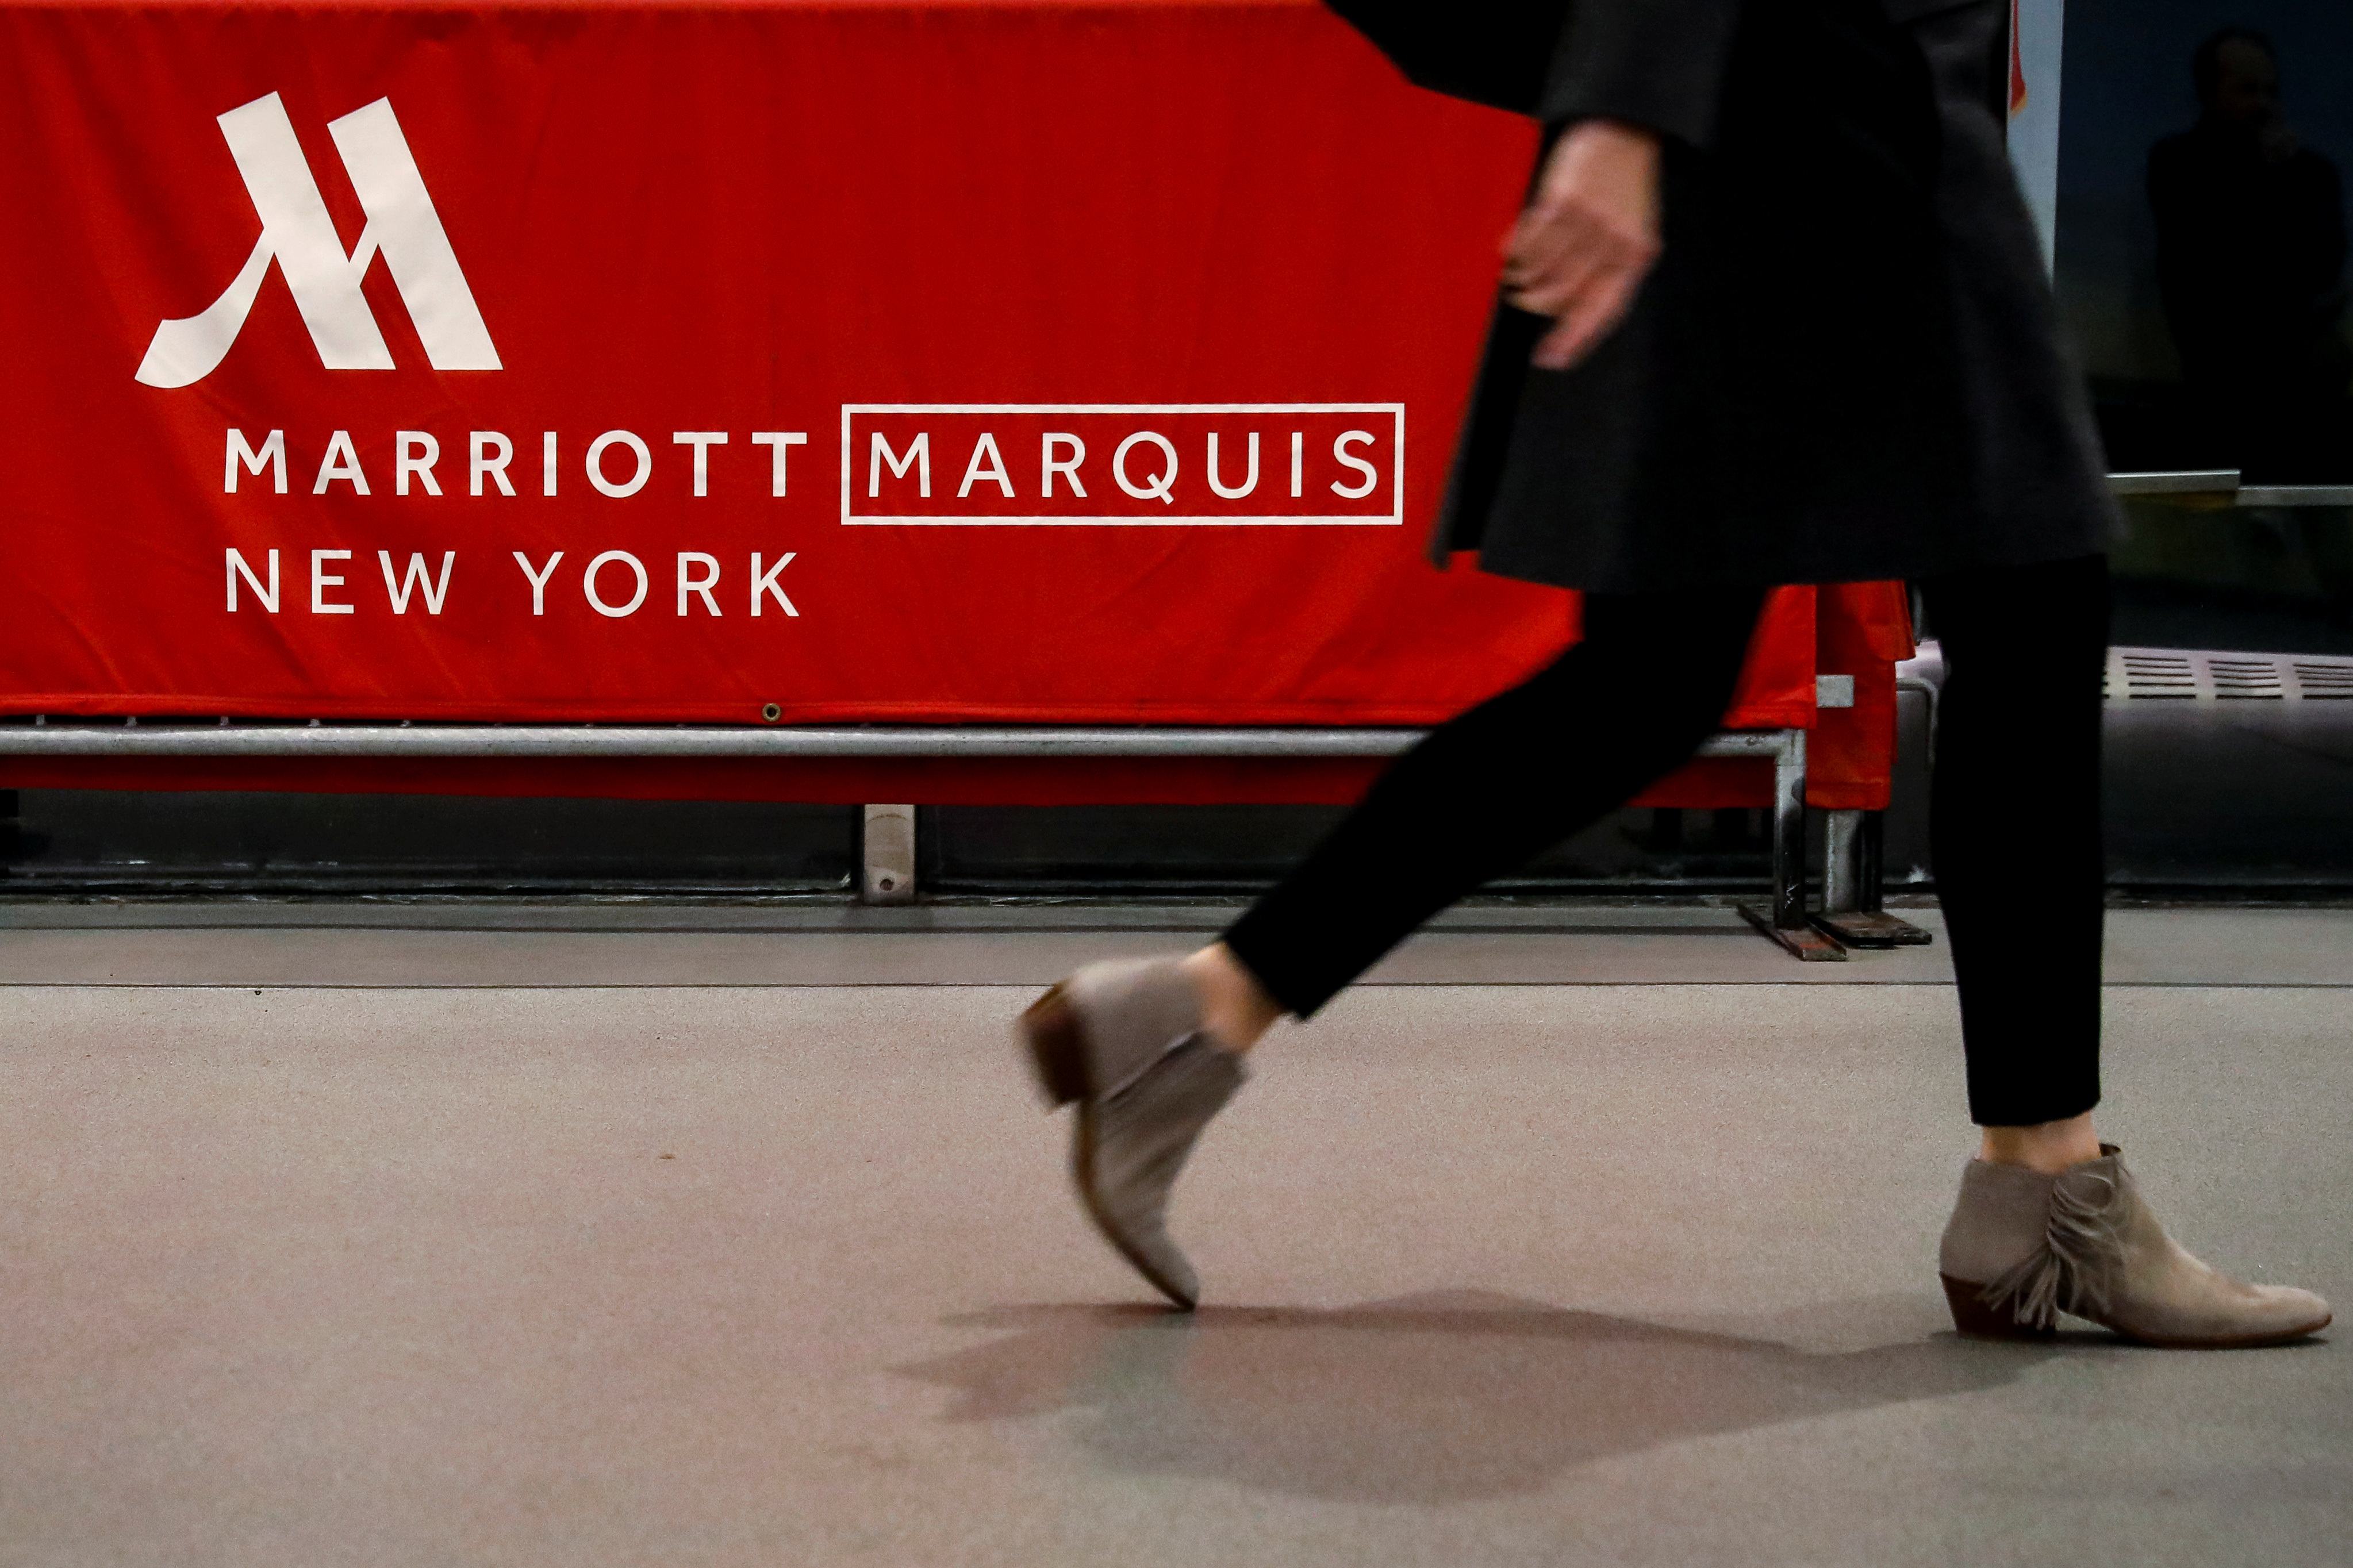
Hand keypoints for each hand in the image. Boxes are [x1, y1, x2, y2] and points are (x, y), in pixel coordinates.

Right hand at [1501, 120, 1662, 370]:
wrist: (1624, 131)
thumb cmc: (1623, 186)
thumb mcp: (1631, 231)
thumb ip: (1609, 267)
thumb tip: (1568, 311)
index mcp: (1636, 255)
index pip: (1604, 310)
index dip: (1574, 340)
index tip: (1549, 360)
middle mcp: (1614, 242)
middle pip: (1563, 294)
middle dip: (1536, 303)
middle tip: (1521, 299)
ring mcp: (1588, 222)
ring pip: (1542, 271)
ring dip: (1521, 280)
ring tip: (1514, 276)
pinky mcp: (1562, 201)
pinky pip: (1529, 242)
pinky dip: (1515, 252)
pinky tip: (1510, 251)